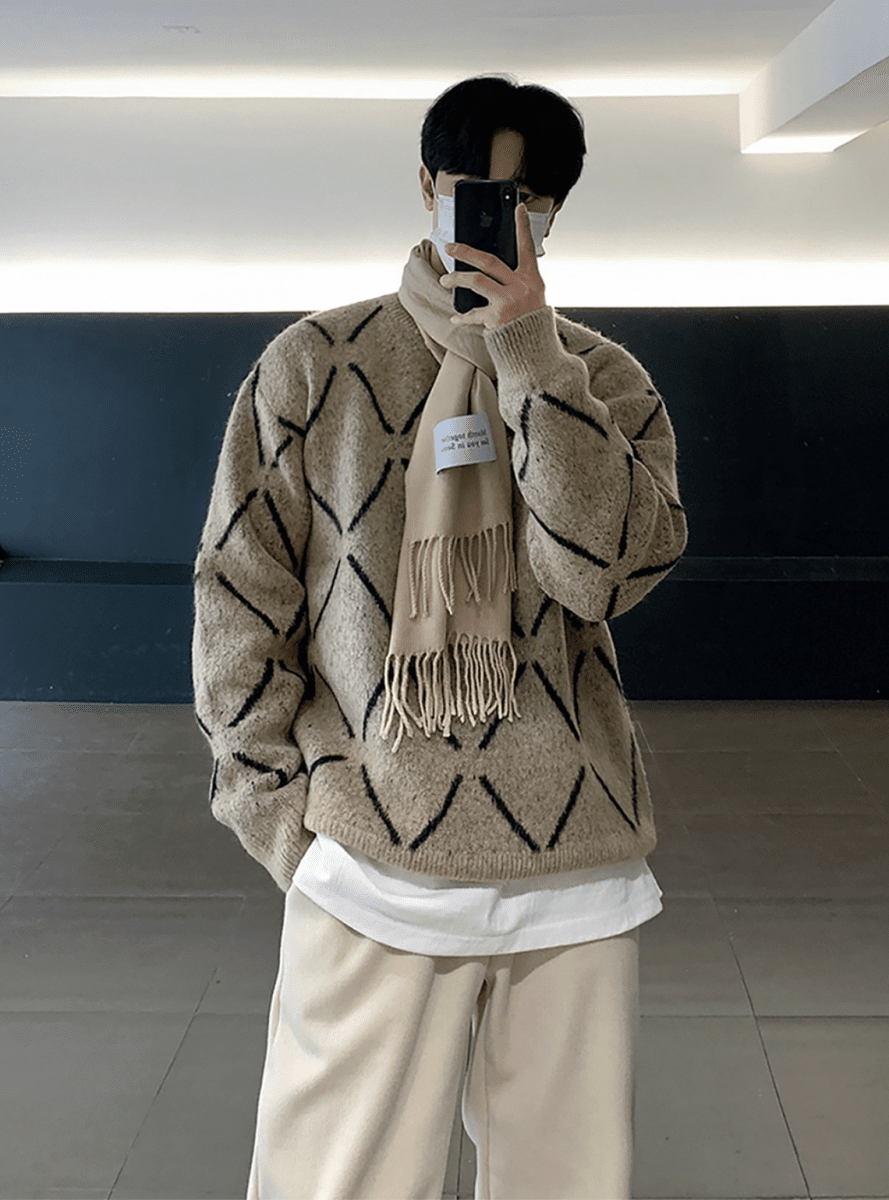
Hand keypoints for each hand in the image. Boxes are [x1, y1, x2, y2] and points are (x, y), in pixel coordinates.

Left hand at [439, 203, 546, 329]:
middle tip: (450, 248)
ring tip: (445, 281)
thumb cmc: (530, 321)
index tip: (518, 208)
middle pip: (489, 261)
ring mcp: (507, 302)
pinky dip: (463, 317)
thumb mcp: (533, 297)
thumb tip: (491, 267)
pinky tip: (455, 318)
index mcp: (531, 279)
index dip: (523, 227)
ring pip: (476, 281)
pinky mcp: (496, 318)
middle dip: (466, 252)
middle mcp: (520, 287)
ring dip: (457, 278)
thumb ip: (516, 281)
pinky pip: (474, 314)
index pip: (527, 248)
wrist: (534, 349)